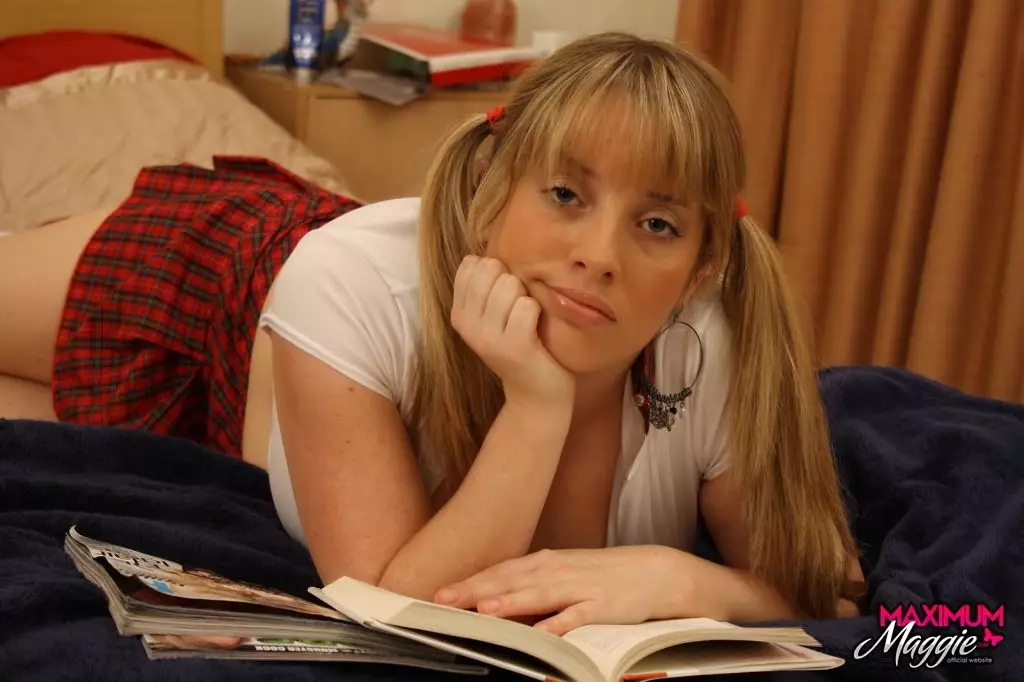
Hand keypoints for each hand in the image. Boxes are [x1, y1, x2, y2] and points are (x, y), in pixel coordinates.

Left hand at [433, 546, 700, 635]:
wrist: (654, 572)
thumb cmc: (603, 576)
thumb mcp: (563, 575)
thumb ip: (531, 586)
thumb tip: (492, 601)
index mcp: (545, 562)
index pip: (500, 571)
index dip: (469, 582)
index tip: (438, 593)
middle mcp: (557, 570)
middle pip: (510, 580)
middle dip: (476, 590)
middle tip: (443, 600)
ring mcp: (579, 586)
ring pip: (538, 593)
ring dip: (510, 601)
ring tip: (483, 611)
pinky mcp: (602, 606)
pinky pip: (577, 616)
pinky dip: (559, 623)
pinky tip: (542, 633)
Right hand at [451, 256, 573, 403]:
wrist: (536, 392)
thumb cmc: (519, 345)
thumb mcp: (491, 316)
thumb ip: (482, 286)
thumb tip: (476, 255)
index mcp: (458, 314)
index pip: (470, 265)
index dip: (495, 271)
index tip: (502, 296)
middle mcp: (467, 325)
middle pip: (491, 269)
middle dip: (512, 280)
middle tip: (518, 309)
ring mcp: (488, 337)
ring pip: (510, 284)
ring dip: (526, 296)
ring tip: (526, 320)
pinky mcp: (513, 346)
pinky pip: (527, 305)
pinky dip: (537, 312)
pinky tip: (535, 329)